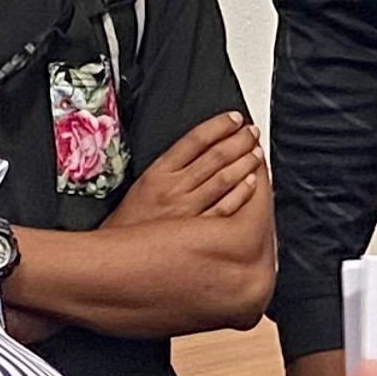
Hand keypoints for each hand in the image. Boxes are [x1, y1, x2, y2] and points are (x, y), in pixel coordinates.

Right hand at [122, 111, 266, 225]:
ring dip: (245, 163)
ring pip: (224, 179)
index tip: (234, 119)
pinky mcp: (197, 232)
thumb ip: (172, 165)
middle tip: (252, 133)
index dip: (219, 126)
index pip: (195, 140)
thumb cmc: (132, 219)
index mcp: (159, 172)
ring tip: (256, 153)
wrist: (120, 256)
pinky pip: (226, 208)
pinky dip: (242, 193)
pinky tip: (252, 182)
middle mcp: (174, 187)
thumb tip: (204, 146)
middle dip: (239, 140)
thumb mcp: (144, 182)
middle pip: (215, 156)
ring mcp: (187, 209)